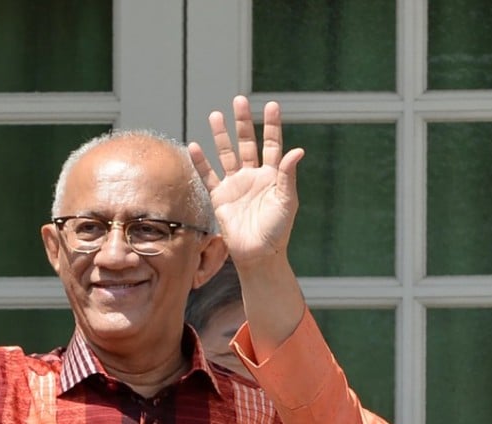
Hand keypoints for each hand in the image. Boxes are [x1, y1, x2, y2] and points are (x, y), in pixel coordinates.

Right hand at [189, 95, 303, 265]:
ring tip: (215, 115)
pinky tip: (195, 146)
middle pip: (247, 143)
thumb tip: (297, 150)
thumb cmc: (277, 231)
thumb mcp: (287, 201)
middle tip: (239, 100)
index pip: (272, 144)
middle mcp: (253, 177)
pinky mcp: (220, 197)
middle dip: (243, 123)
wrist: (259, 254)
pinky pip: (208, 176)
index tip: (272, 105)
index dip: (272, 125)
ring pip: (227, 154)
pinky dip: (201, 162)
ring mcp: (235, 185)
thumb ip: (287, 175)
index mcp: (272, 176)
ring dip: (221, 136)